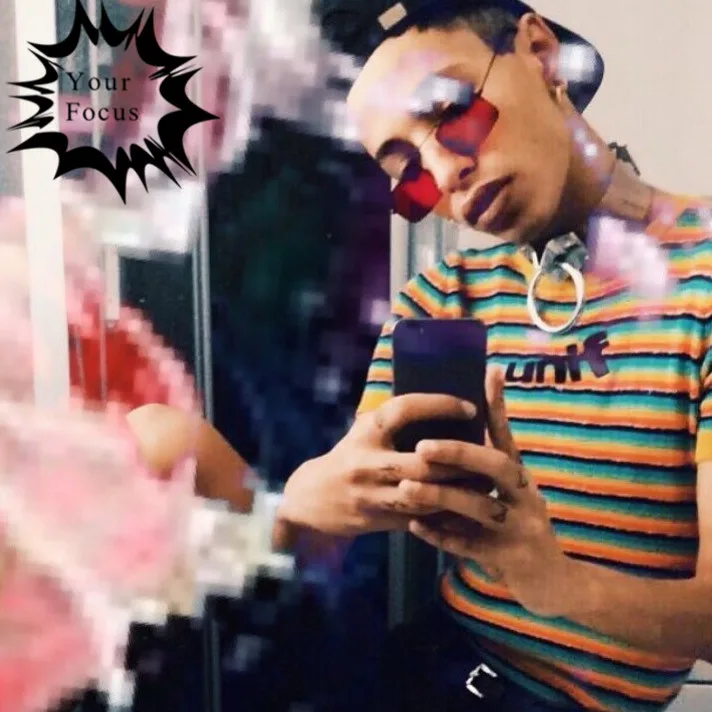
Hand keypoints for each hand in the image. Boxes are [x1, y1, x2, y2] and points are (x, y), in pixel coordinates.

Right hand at [277, 394, 479, 537]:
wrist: (310, 498)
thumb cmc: (348, 456)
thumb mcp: (364, 431)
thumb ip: (396, 423)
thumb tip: (444, 408)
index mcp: (367, 431)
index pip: (405, 410)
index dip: (439, 405)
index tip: (470, 407)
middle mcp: (368, 462)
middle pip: (423, 461)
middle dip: (459, 460)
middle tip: (491, 454)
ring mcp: (372, 494)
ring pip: (425, 494)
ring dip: (459, 491)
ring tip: (487, 482)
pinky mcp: (379, 520)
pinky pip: (420, 518)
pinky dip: (445, 514)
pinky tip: (468, 508)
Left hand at [400, 369, 570, 617]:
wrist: (554, 584)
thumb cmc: (521, 529)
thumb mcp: (512, 496)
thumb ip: (486, 472)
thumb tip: (453, 438)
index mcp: (521, 477)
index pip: (508, 435)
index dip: (498, 405)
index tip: (489, 372)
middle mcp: (526, 497)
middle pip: (496, 466)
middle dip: (459, 453)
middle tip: (422, 446)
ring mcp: (521, 529)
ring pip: (479, 507)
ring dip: (440, 496)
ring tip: (407, 487)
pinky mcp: (510, 559)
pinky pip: (468, 546)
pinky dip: (440, 536)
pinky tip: (414, 527)